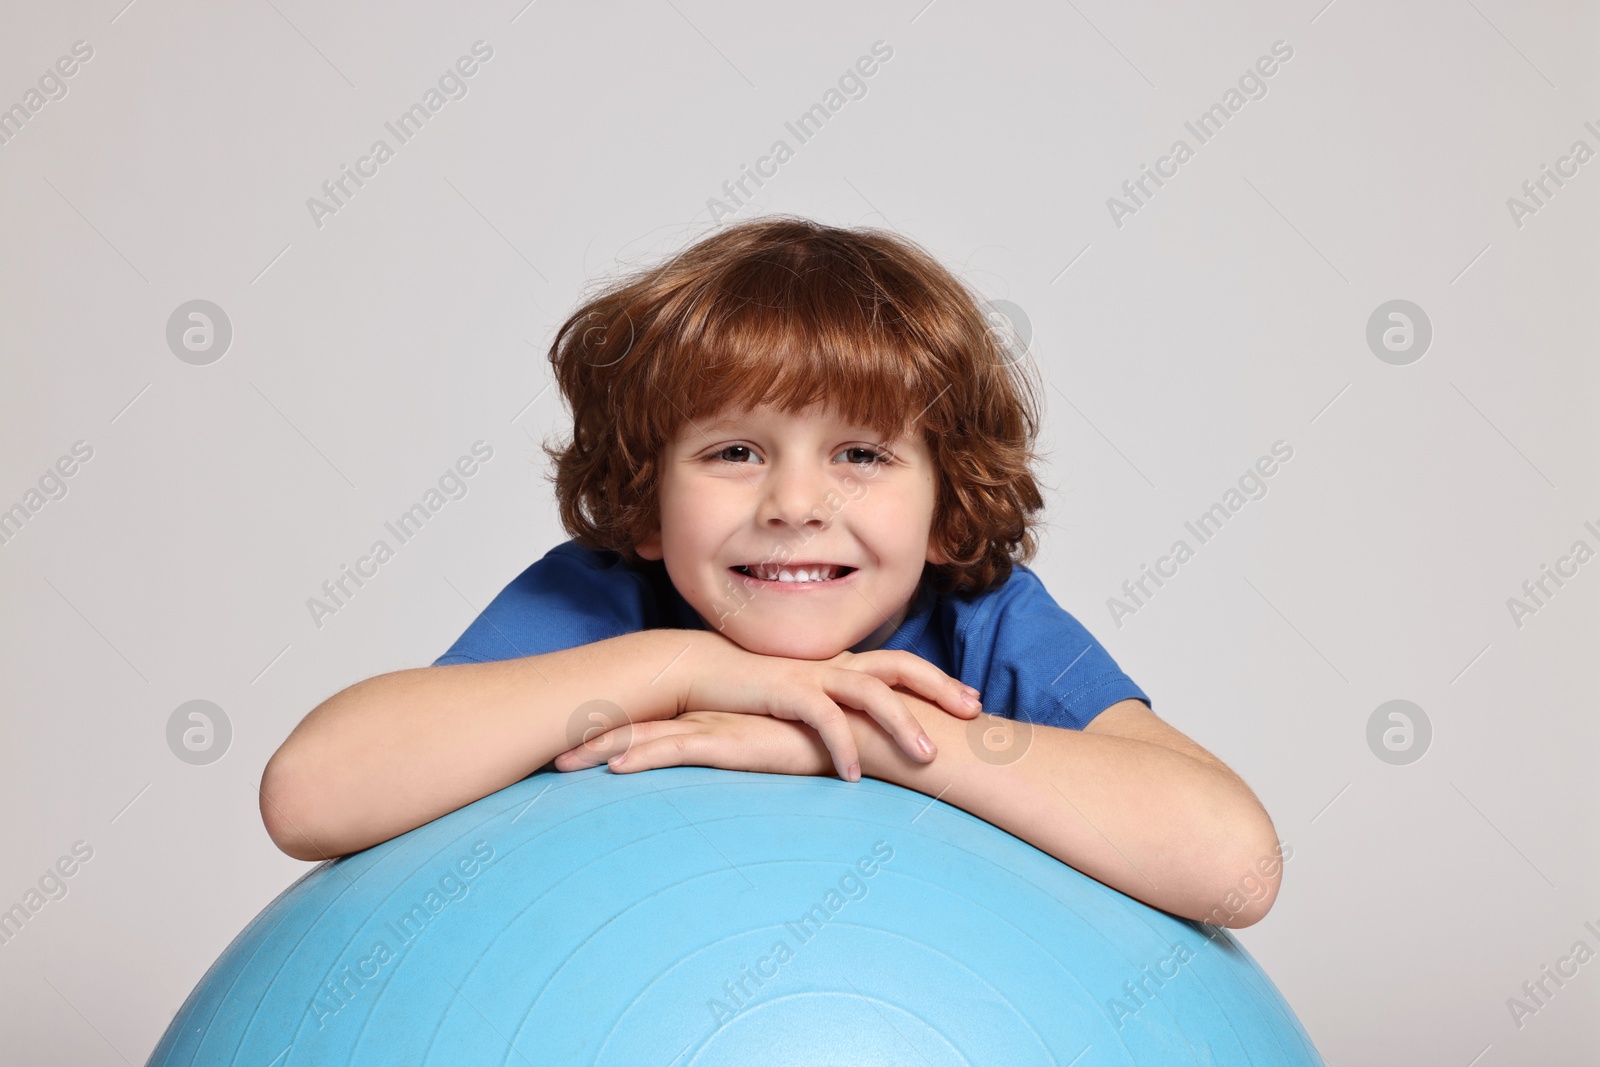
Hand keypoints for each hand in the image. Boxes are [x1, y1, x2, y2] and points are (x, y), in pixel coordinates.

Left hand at [553, 710, 838, 777]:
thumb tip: (721, 755)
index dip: (608, 727)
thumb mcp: (768, 740)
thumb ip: (743, 744)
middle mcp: (704, 714)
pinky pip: (681, 750)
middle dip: (588, 737)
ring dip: (602, 749)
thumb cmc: (815, 734)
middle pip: (633, 723)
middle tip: (546, 752)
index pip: (648, 718)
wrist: (854, 725)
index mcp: (708, 712)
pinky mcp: (734, 741)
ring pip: (647, 736)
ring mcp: (716, 725)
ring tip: (564, 763)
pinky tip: (616, 767)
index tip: (571, 739)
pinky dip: (646, 756)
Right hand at [677, 630, 981, 782]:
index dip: (940, 680)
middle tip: (974, 712)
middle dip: (940, 688)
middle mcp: (836, 664)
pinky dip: (843, 745)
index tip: (973, 701)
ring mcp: (813, 675)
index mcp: (844, 665)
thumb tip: (872, 736)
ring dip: (902, 723)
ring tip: (927, 757)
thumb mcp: (806, 699)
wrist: (702, 672)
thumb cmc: (756, 692)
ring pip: (871, 692)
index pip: (903, 666)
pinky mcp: (786, 691)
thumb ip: (839, 710)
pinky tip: (854, 775)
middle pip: (900, 667)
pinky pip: (824, 718)